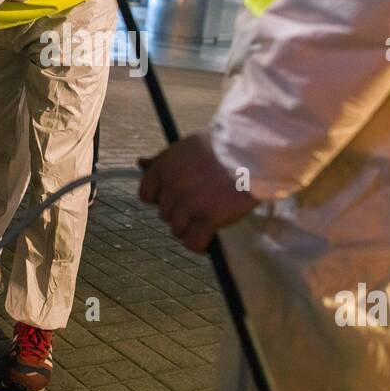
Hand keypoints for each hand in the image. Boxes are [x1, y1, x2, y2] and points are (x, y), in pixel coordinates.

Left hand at [138, 133, 257, 252]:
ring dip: (191, 228)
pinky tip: (210, 235)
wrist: (250, 152)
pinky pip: (194, 243)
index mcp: (165, 166)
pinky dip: (200, 243)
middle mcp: (173, 186)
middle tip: (200, 204)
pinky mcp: (208, 218)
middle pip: (164, 214)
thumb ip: (163, 160)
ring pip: (177, 230)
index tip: (176, 197)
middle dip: (180, 212)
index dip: (161, 198)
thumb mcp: (186, 146)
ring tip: (208, 217)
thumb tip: (139, 162)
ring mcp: (190, 203)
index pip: (146, 195)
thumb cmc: (220, 147)